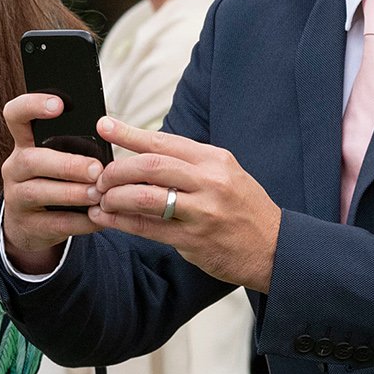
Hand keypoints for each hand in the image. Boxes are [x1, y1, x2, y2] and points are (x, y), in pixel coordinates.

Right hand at [0, 93, 106, 275]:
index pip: (15, 115)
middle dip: (66, 164)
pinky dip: (79, 220)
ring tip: (98, 194)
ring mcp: (16, 197)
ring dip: (72, 192)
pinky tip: (99, 217)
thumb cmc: (56, 180)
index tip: (59, 105)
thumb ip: (76, 146)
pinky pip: (53, 223)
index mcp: (24, 143)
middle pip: (31, 159)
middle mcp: (15, 167)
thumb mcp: (58, 158)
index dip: (32, 105)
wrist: (33, 225)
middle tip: (96, 169)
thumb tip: (113, 133)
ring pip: (38, 192)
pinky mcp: (27, 225)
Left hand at [90, 117, 281, 291]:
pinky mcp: (194, 240)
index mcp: (215, 160)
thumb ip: (190, 163)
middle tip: (100, 176)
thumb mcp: (225, 174)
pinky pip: (148, 228)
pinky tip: (105, 218)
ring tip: (101, 198)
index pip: (164, 141)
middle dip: (117, 169)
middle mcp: (210, 181)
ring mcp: (203, 211)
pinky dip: (121, 222)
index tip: (104, 125)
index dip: (129, 133)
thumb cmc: (243, 209)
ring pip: (146, 196)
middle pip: (151, 166)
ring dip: (115, 196)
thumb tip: (145, 152)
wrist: (274, 248)